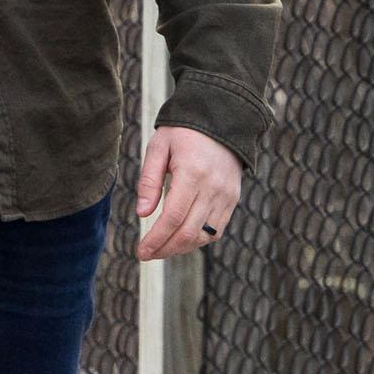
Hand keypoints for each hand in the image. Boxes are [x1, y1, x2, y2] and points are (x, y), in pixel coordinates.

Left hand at [134, 126, 242, 261]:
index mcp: (192, 173)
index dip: (156, 239)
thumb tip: (142, 214)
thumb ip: (149, 181)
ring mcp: (226, 195)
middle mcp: (213, 188)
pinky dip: (198, 240)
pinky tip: (180, 239)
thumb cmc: (184, 131)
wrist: (222, 118)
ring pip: (205, 236)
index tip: (140, 251)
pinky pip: (217, 230)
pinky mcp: (232, 199)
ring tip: (160, 249)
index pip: (173, 218)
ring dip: (181, 248)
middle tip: (146, 255)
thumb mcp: (158, 147)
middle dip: (165, 249)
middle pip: (189, 233)